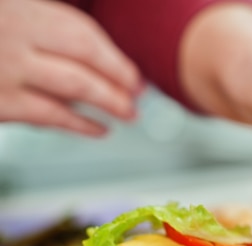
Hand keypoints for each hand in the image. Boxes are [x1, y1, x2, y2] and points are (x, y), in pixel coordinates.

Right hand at [0, 0, 140, 135]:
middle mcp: (15, 35)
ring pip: (75, 86)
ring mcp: (7, 69)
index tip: (133, 72)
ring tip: (128, 113)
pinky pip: (49, 115)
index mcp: (21, 11)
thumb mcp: (11, 14)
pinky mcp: (1, 103)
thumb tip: (95, 54)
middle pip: (85, 55)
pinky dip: (80, 124)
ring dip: (110, 101)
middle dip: (120, 77)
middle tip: (138, 94)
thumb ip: (47, 27)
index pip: (81, 31)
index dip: (113, 55)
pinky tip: (99, 128)